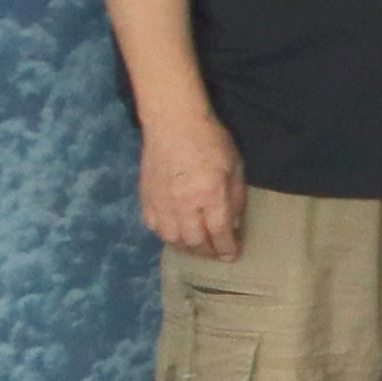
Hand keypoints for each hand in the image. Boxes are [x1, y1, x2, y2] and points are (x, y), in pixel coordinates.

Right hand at [136, 110, 246, 258]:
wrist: (173, 124)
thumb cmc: (210, 140)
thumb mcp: (235, 166)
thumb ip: (236, 196)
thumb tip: (235, 222)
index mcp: (210, 195)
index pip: (219, 232)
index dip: (226, 248)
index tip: (232, 256)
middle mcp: (184, 204)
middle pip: (195, 241)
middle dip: (208, 252)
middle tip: (217, 254)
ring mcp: (161, 203)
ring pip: (172, 238)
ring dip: (187, 247)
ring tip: (198, 247)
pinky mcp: (146, 198)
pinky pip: (154, 227)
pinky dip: (166, 235)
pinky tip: (176, 234)